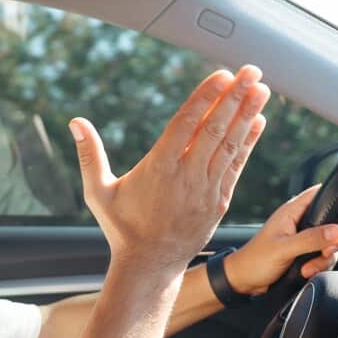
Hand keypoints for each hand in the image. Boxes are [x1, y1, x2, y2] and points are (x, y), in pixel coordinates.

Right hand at [69, 66, 270, 276]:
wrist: (149, 266)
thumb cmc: (121, 228)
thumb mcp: (98, 192)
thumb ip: (90, 155)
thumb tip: (75, 122)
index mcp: (158, 168)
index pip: (187, 124)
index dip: (206, 97)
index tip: (222, 75)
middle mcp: (187, 176)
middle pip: (215, 129)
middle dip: (235, 97)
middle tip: (252, 71)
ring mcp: (206, 190)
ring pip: (231, 145)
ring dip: (247, 115)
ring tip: (262, 89)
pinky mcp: (218, 202)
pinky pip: (236, 166)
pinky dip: (248, 142)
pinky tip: (258, 122)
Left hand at [224, 184, 337, 295]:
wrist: (243, 281)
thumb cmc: (255, 261)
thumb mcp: (284, 249)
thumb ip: (310, 239)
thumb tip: (336, 232)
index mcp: (293, 211)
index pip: (322, 193)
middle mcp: (300, 221)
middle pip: (334, 223)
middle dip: (334, 242)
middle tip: (324, 253)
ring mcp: (303, 237)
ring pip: (331, 243)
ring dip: (324, 258)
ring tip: (308, 268)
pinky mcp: (304, 252)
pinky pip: (324, 256)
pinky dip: (320, 265)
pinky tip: (306, 271)